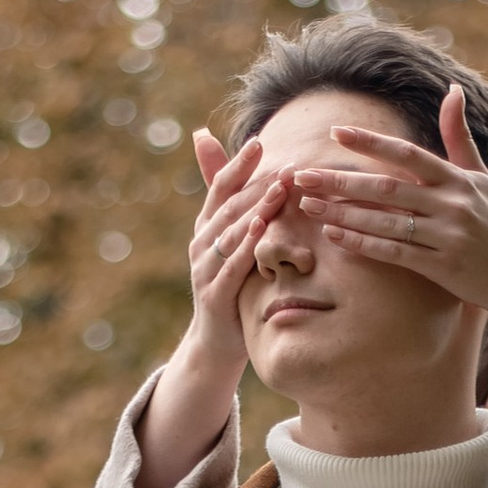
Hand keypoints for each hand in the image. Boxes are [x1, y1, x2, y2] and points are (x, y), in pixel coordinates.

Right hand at [134, 134, 291, 487]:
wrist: (217, 345)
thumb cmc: (232, 289)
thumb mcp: (234, 247)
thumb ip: (236, 212)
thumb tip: (234, 176)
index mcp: (206, 228)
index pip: (220, 188)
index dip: (238, 165)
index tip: (259, 142)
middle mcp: (201, 244)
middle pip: (230, 206)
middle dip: (258, 183)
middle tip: (286, 162)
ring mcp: (204, 269)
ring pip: (230, 231)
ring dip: (256, 207)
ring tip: (281, 186)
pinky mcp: (214, 295)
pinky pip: (231, 265)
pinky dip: (245, 245)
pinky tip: (262, 228)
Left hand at [291, 91, 487, 436]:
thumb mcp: (482, 178)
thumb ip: (459, 137)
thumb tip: (452, 90)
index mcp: (458, 179)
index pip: (408, 154)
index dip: (371, 142)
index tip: (336, 132)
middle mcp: (452, 205)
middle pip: (387, 188)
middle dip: (341, 181)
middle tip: (302, 175)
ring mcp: (447, 237)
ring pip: (386, 222)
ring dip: (343, 215)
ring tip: (309, 207)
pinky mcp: (442, 268)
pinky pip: (394, 254)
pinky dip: (363, 245)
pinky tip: (336, 237)